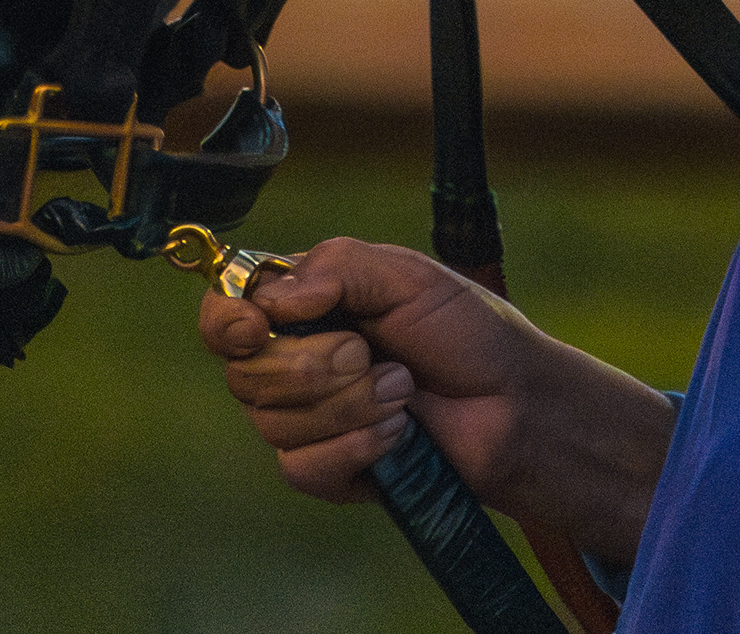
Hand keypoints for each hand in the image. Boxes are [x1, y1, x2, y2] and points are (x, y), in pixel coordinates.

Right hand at [195, 234, 678, 566]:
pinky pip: (302, 466)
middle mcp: (292, 358)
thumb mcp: (407, 276)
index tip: (254, 327)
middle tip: (375, 356)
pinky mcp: (326, 470)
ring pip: (272, 420)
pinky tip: (398, 435)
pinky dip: (356, 446)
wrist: (514, 407)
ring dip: (348, 405)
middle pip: (245, 372)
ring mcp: (305, 418)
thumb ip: (336, 268)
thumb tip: (272, 299)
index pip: (226, 309)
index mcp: (303, 303)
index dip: (226, 320)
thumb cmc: (467, 332)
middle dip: (317, 366)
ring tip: (403, 392)